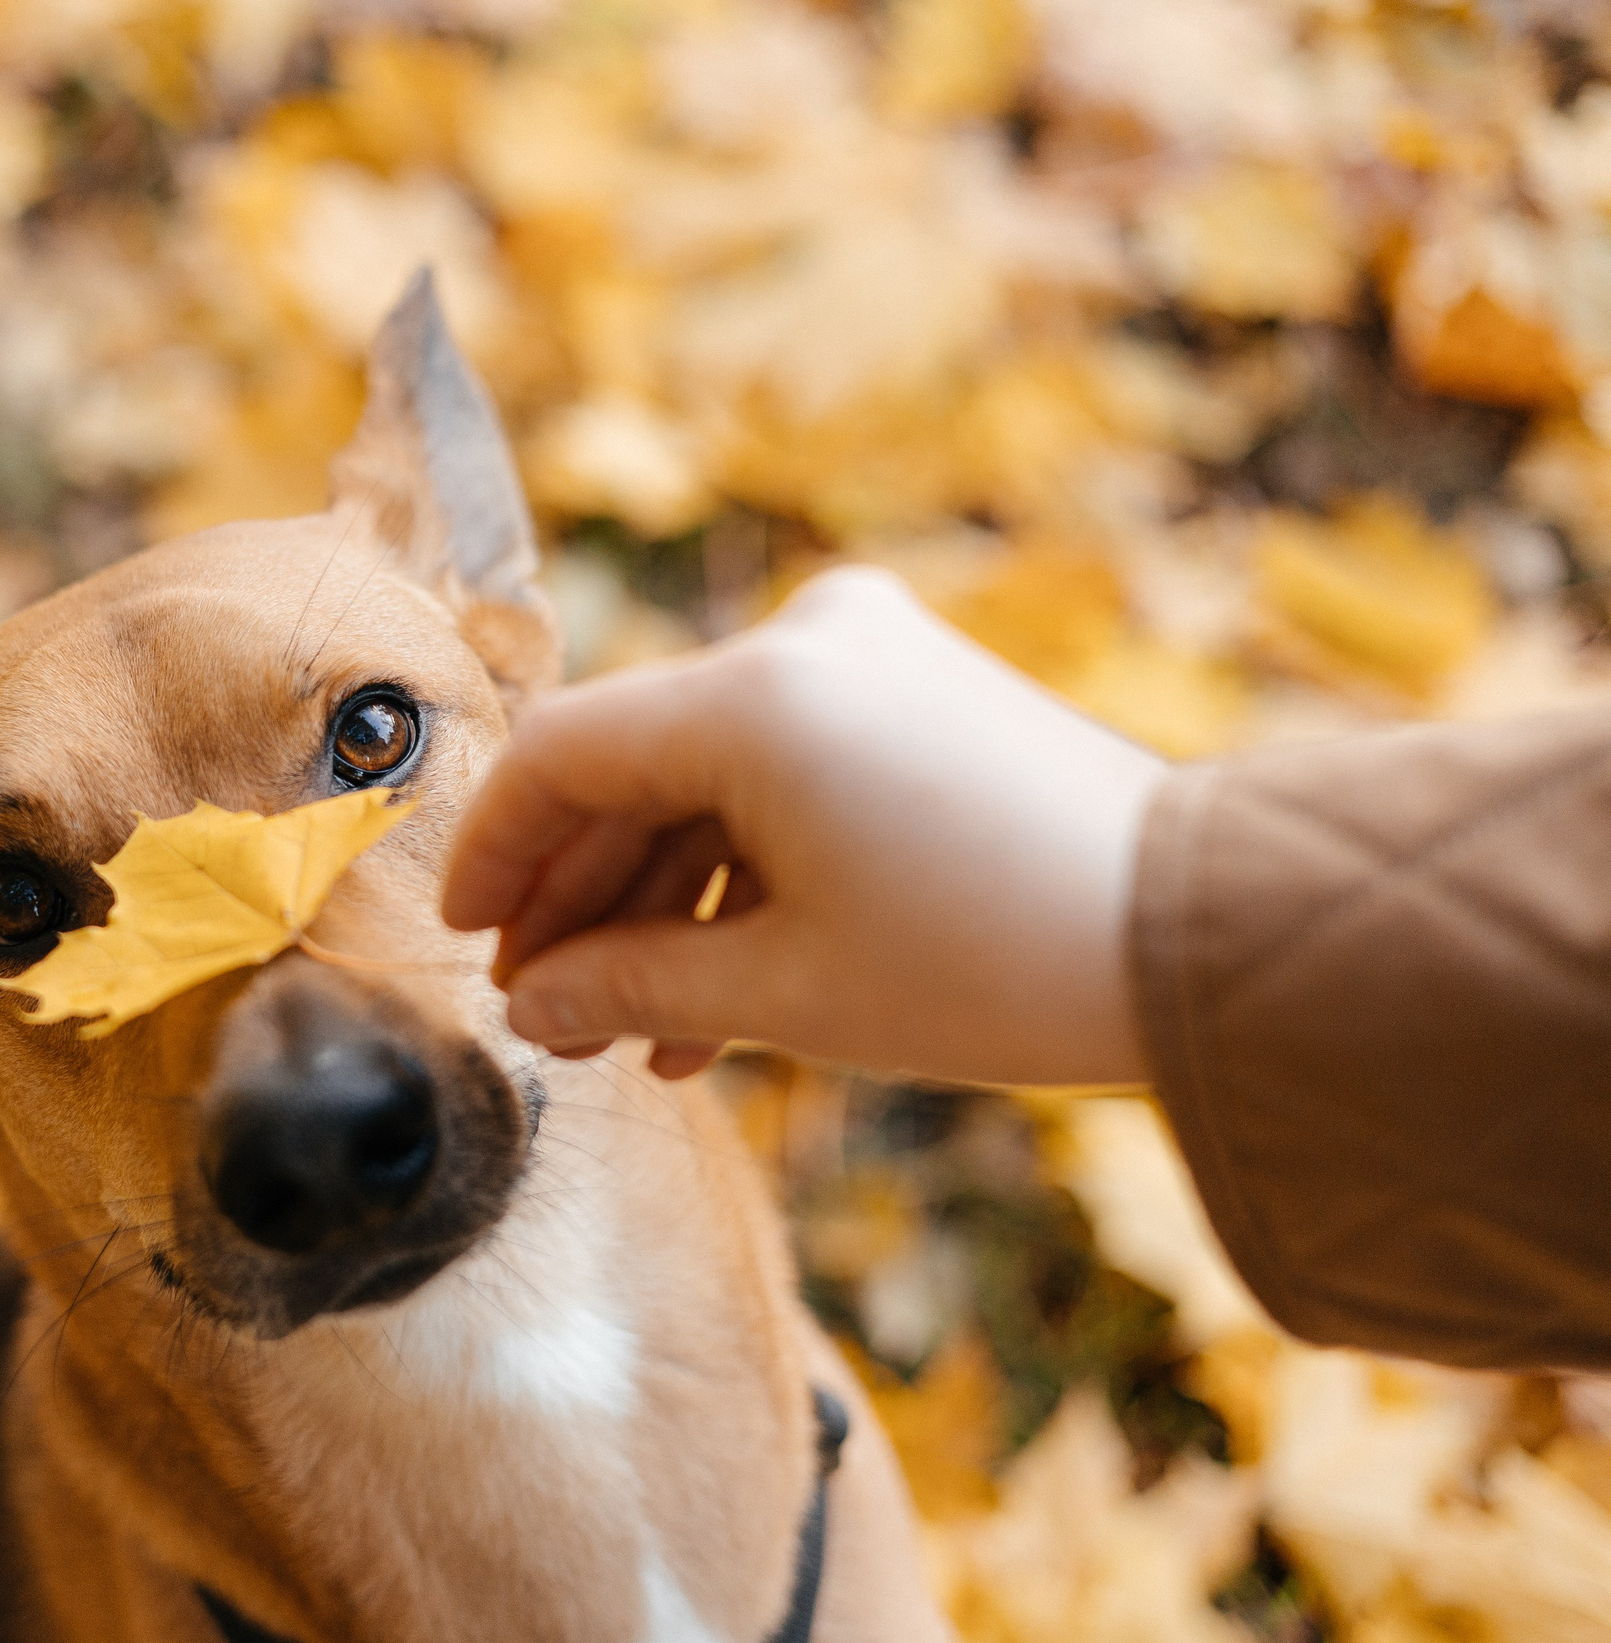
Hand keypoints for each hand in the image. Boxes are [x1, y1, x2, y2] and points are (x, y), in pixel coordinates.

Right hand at [441, 566, 1167, 1087]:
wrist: (1209, 938)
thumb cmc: (998, 964)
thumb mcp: (787, 991)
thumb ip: (628, 987)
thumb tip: (528, 1010)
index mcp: (756, 695)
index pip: (562, 754)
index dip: (496, 853)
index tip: (466, 939)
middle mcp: (805, 641)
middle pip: (633, 766)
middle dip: (581, 898)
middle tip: (547, 1009)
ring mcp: (870, 656)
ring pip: (707, 777)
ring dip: (662, 900)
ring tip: (635, 1034)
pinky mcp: (918, 689)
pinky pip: (785, 771)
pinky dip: (743, 867)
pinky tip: (717, 990)